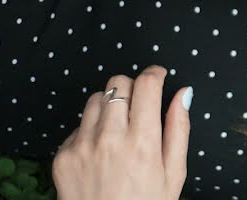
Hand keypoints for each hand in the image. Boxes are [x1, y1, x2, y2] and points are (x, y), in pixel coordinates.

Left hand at [53, 65, 191, 199]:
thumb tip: (184, 93)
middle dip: (133, 87)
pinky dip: (92, 129)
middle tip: (141, 103)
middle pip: (118, 83)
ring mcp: (82, 146)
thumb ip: (179, 128)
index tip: (158, 76)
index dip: (155, 73)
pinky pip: (78, 126)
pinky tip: (102, 149)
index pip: (146, 84)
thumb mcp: (174, 173)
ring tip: (120, 126)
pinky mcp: (63, 156)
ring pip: (96, 99)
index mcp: (143, 142)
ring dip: (111, 104)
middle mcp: (110, 138)